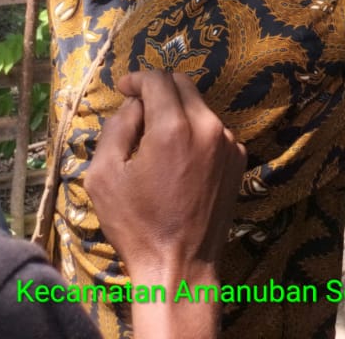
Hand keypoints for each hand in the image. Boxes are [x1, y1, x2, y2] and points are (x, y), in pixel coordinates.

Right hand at [86, 71, 245, 284]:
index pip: (158, 79)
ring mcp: (229, 142)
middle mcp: (208, 126)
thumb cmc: (136, 225)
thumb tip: (134, 105)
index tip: (124, 88)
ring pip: (199, 107)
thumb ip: (116, 128)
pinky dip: (194, 132)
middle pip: (182, 84)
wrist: (180, 267)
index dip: (137, 78)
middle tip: (138, 109)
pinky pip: (213, 131)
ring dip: (177, 111)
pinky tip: (179, 160)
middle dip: (158, 89)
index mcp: (174, 127)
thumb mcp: (104, 176)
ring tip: (156, 140)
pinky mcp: (239, 159)